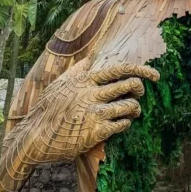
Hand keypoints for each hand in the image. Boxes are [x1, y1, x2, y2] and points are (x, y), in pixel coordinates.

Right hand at [19, 59, 159, 161]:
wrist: (35, 137)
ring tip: (131, 111)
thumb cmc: (48, 109)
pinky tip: (120, 124)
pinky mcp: (96, 132)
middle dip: (140, 89)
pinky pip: (122, 124)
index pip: (119, 69)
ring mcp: (95, 113)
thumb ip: (79, 69)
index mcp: (85, 80)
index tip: (155, 75)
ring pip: (130, 106)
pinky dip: (125, 123)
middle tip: (138, 94)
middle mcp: (92, 94)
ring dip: (134, 109)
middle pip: (130, 85)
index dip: (141, 70)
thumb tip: (91, 55)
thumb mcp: (61, 83)